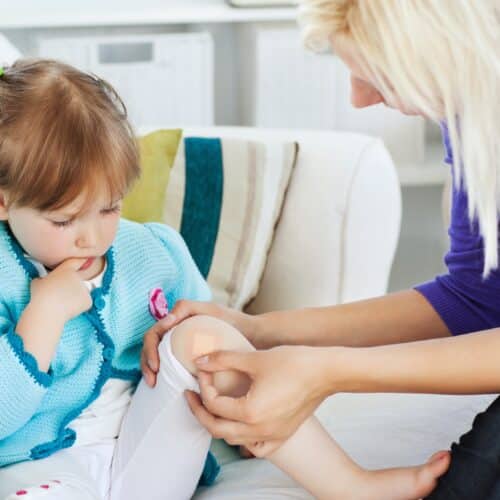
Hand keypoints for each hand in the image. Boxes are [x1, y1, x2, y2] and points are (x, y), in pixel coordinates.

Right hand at [30, 258, 91, 321]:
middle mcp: (78, 277)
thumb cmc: (40, 297)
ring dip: (75, 297)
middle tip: (61, 296)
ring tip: (63, 303)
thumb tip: (45, 281)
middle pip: (78, 281)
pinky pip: (84, 303)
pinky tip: (68, 309)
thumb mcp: (37, 282)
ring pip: (81, 292)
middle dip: (72, 287)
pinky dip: (79, 307)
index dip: (80, 261)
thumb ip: (45, 278)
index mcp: (66, 270)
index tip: (86, 260)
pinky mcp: (88, 300)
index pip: (76, 262)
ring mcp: (85, 288)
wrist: (47, 311)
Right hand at [140, 300, 258, 386]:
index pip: (153, 334)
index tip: (156, 365)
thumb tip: (167, 319)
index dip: (149, 349)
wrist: (253, 337)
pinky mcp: (190, 359)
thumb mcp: (211, 310)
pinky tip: (164, 386)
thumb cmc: (233, 322)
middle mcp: (177, 334)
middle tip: (152, 380)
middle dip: (146, 363)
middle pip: (151, 347)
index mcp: (178, 322)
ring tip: (155, 384)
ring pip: (157, 358)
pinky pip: (172, 367)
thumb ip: (187, 307)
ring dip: (150, 370)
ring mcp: (182, 347)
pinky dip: (164, 375)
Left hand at [185, 346, 332, 454]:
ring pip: (234, 439)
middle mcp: (260, 430)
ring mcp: (273, 435)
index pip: (214, 404)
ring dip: (219, 423)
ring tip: (213, 406)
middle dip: (201, 410)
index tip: (203, 370)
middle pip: (218, 428)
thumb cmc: (293, 362)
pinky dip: (243, 438)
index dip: (204, 386)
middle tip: (193, 394)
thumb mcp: (254, 358)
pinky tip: (241, 425)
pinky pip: (256, 446)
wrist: (326, 371)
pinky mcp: (283, 434)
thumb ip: (223, 360)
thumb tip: (201, 361)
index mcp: (250, 412)